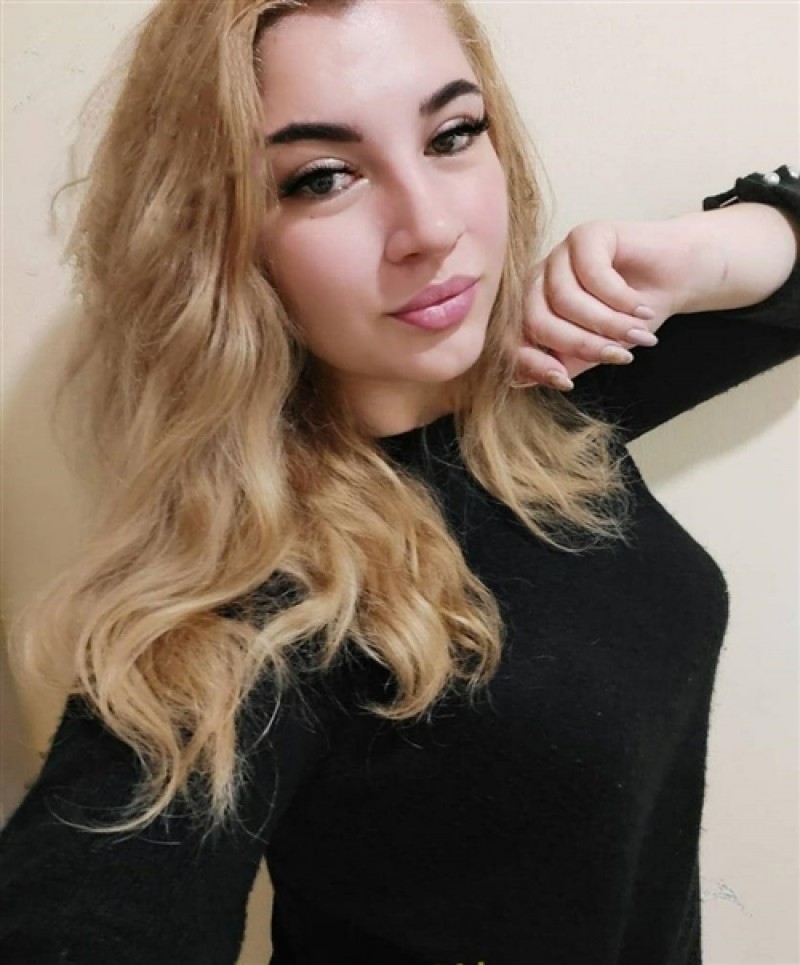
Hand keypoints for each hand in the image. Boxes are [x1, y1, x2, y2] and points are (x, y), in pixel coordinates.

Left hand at [511, 218, 710, 389]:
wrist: (677, 278)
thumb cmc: (633, 317)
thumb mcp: (596, 349)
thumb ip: (564, 363)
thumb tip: (528, 381)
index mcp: (532, 310)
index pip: (513, 339)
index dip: (533, 364)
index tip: (565, 382)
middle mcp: (538, 280)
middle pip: (538, 319)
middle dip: (580, 344)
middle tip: (619, 356)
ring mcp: (558, 255)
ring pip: (565, 298)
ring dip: (607, 323)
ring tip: (638, 333)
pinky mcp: (585, 234)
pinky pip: (592, 274)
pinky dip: (621, 299)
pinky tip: (641, 308)